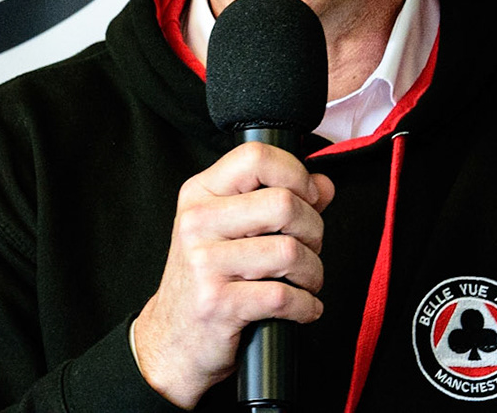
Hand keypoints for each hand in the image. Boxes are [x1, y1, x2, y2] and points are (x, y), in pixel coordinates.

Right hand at [131, 141, 335, 408]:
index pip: (256, 157)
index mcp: (200, 194)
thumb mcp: (231, 230)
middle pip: (283, 204)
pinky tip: (302, 307)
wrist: (172, 339)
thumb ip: (278, 199)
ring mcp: (204, 263)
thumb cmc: (207, 280)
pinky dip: (306, 305)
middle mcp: (197, 222)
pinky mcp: (217, 303)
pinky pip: (283, 296)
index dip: (296, 174)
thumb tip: (324, 184)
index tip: (308, 197)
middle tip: (309, 248)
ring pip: (290, 251)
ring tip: (306, 281)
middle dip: (314, 231)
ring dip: (313, 272)